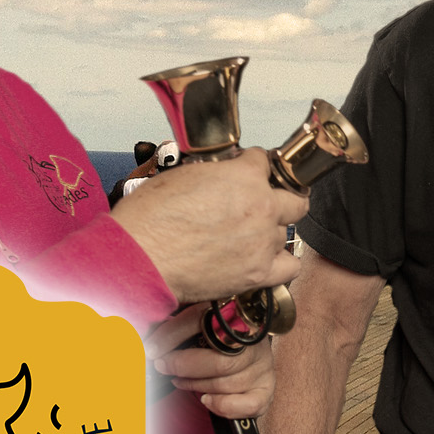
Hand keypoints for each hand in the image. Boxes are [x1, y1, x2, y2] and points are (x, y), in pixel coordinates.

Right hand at [112, 150, 308, 303]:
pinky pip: (290, 265)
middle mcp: (262, 208)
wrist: (140, 257)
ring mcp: (263, 242)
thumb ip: (216, 173)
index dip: (253, 165)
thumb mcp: (183, 175)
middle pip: (294, 199)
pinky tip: (267, 258)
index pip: (264, 161)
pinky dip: (282, 262)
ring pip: (286, 232)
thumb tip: (223, 174)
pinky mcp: (259, 272)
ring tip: (249, 235)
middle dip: (279, 197)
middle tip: (264, 201)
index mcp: (245, 178)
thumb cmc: (150, 219)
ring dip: (271, 231)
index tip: (251, 172)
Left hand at [146, 308, 275, 418]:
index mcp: (240, 316)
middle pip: (220, 362)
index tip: (152, 350)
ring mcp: (263, 366)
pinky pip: (248, 405)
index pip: (205, 322)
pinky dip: (223, 406)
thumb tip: (149, 344)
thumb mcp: (197, 323)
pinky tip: (207, 399)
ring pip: (227, 384)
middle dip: (184, 367)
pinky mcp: (265, 389)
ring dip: (196, 386)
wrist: (244, 348)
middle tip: (164, 367)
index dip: (173, 336)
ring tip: (181, 381)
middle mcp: (255, 341)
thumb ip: (177, 328)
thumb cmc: (215, 337)